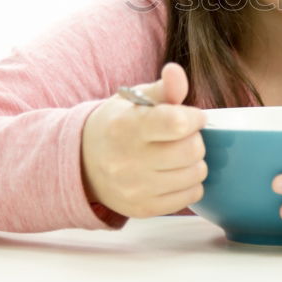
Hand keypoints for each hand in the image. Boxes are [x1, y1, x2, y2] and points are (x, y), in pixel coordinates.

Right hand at [81, 62, 207, 217]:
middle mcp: (127, 161)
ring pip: (196, 174)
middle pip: (192, 150)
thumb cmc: (119, 124)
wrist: (85, 163)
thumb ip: (163, 87)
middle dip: (194, 138)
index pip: (177, 123)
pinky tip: (172, 173)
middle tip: (182, 136)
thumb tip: (176, 72)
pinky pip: (191, 195)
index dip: (194, 117)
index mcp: (126, 127)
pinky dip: (190, 182)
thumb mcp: (136, 99)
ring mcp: (135, 189)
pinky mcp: (144, 209)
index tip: (191, 116)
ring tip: (176, 154)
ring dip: (194, 161)